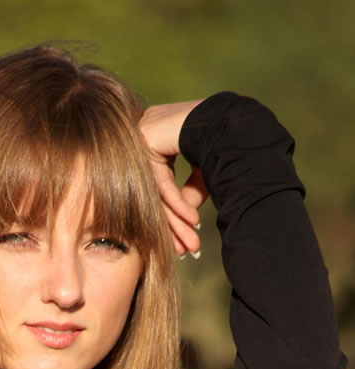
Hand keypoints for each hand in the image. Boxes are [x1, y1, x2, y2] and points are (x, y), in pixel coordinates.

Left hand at [139, 101, 208, 255]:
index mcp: (154, 139)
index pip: (159, 187)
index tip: (181, 241)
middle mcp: (145, 136)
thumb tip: (187, 221)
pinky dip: (179, 203)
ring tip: (190, 245)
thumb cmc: (218, 140)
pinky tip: (193, 221)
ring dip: (177, 221)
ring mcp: (143, 137)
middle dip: (174, 226)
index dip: (173, 216)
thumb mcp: (202, 173)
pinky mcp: (147, 142)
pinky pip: (163, 183)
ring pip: (159, 193)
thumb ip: (189, 195)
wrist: (227, 117)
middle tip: (184, 250)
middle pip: (157, 194)